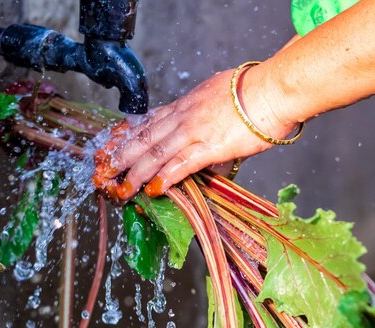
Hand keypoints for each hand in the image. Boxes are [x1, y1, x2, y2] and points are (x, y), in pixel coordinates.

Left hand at [93, 66, 298, 201]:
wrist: (272, 90)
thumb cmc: (252, 93)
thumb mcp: (218, 97)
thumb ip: (205, 118)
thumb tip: (204, 140)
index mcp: (184, 105)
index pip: (146, 121)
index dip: (124, 135)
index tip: (108, 145)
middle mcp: (183, 116)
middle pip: (142, 137)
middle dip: (120, 155)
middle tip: (102, 170)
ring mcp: (194, 130)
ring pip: (155, 153)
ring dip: (135, 173)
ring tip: (121, 189)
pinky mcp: (210, 145)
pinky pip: (181, 163)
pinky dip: (165, 177)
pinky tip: (154, 189)